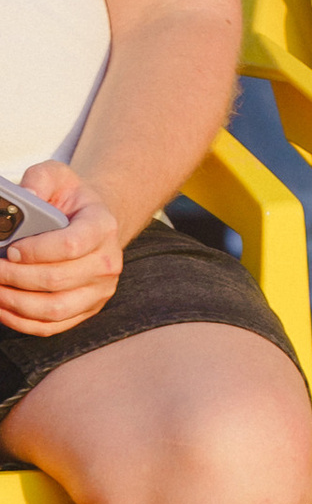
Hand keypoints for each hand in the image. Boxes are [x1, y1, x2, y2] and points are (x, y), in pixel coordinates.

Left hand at [0, 163, 124, 336]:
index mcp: (103, 226)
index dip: (36, 251)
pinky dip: (21, 322)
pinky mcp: (87, 309)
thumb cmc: (69, 200)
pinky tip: (2, 306)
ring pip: (53, 308)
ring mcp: (100, 290)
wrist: (92, 223)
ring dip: (15, 302)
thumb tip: (24, 198)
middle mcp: (108, 261)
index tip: (10, 249)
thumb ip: (39, 180)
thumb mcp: (56, 177)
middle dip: (15, 278)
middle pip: (57, 280)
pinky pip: (52, 326)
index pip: (71, 245)